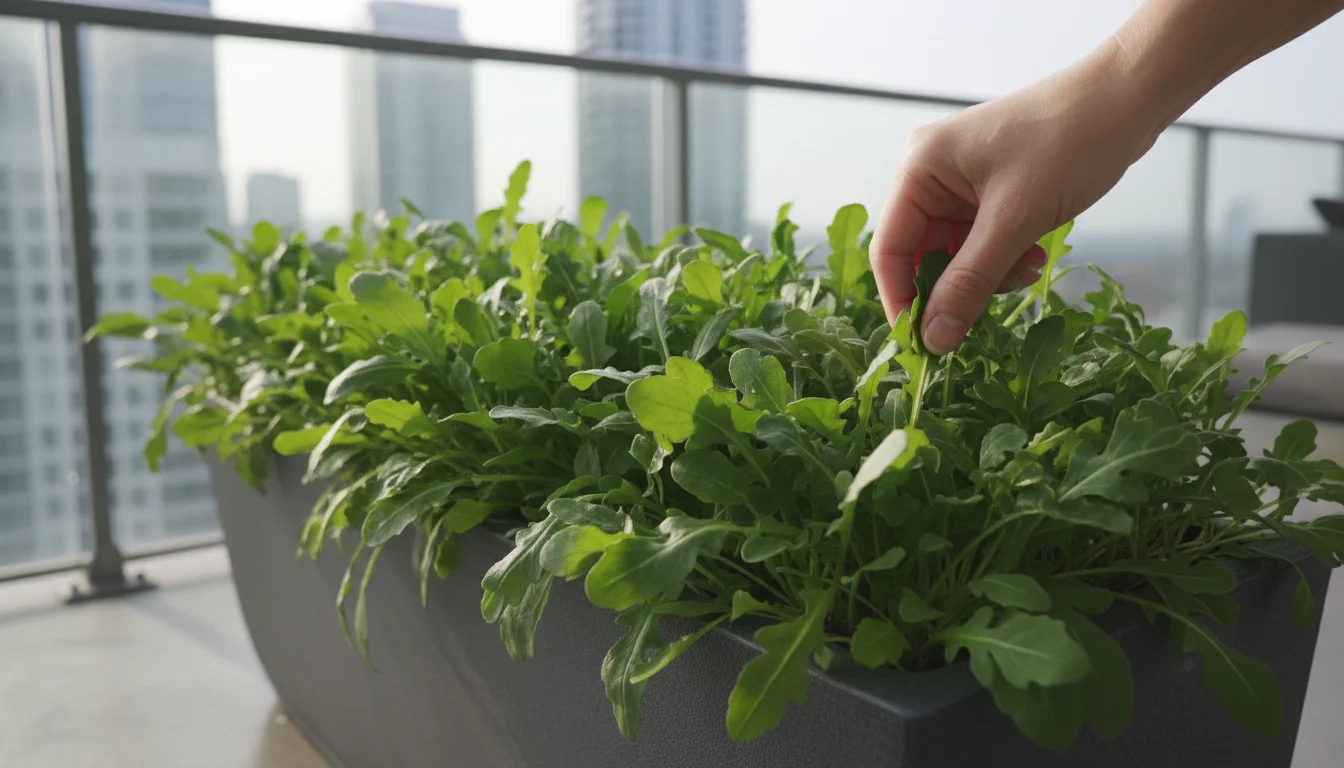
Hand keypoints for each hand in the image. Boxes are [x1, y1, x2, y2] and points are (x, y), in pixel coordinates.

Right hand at [871, 44, 1160, 354]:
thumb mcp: (1015, 221)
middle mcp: (930, 173)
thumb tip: (934, 339)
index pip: (890, 250)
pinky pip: (980, 241)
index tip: (925, 346)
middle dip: (957, 286)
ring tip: (1027, 266)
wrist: (1128, 98)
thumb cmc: (1069, 142)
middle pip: (922, 255)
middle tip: (987, 312)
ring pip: (955, 254)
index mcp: (919, 169)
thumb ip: (970, 283)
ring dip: (987, 274)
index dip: (902, 301)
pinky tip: (1034, 253)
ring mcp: (961, 181)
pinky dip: (1004, 258)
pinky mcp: (990, 189)